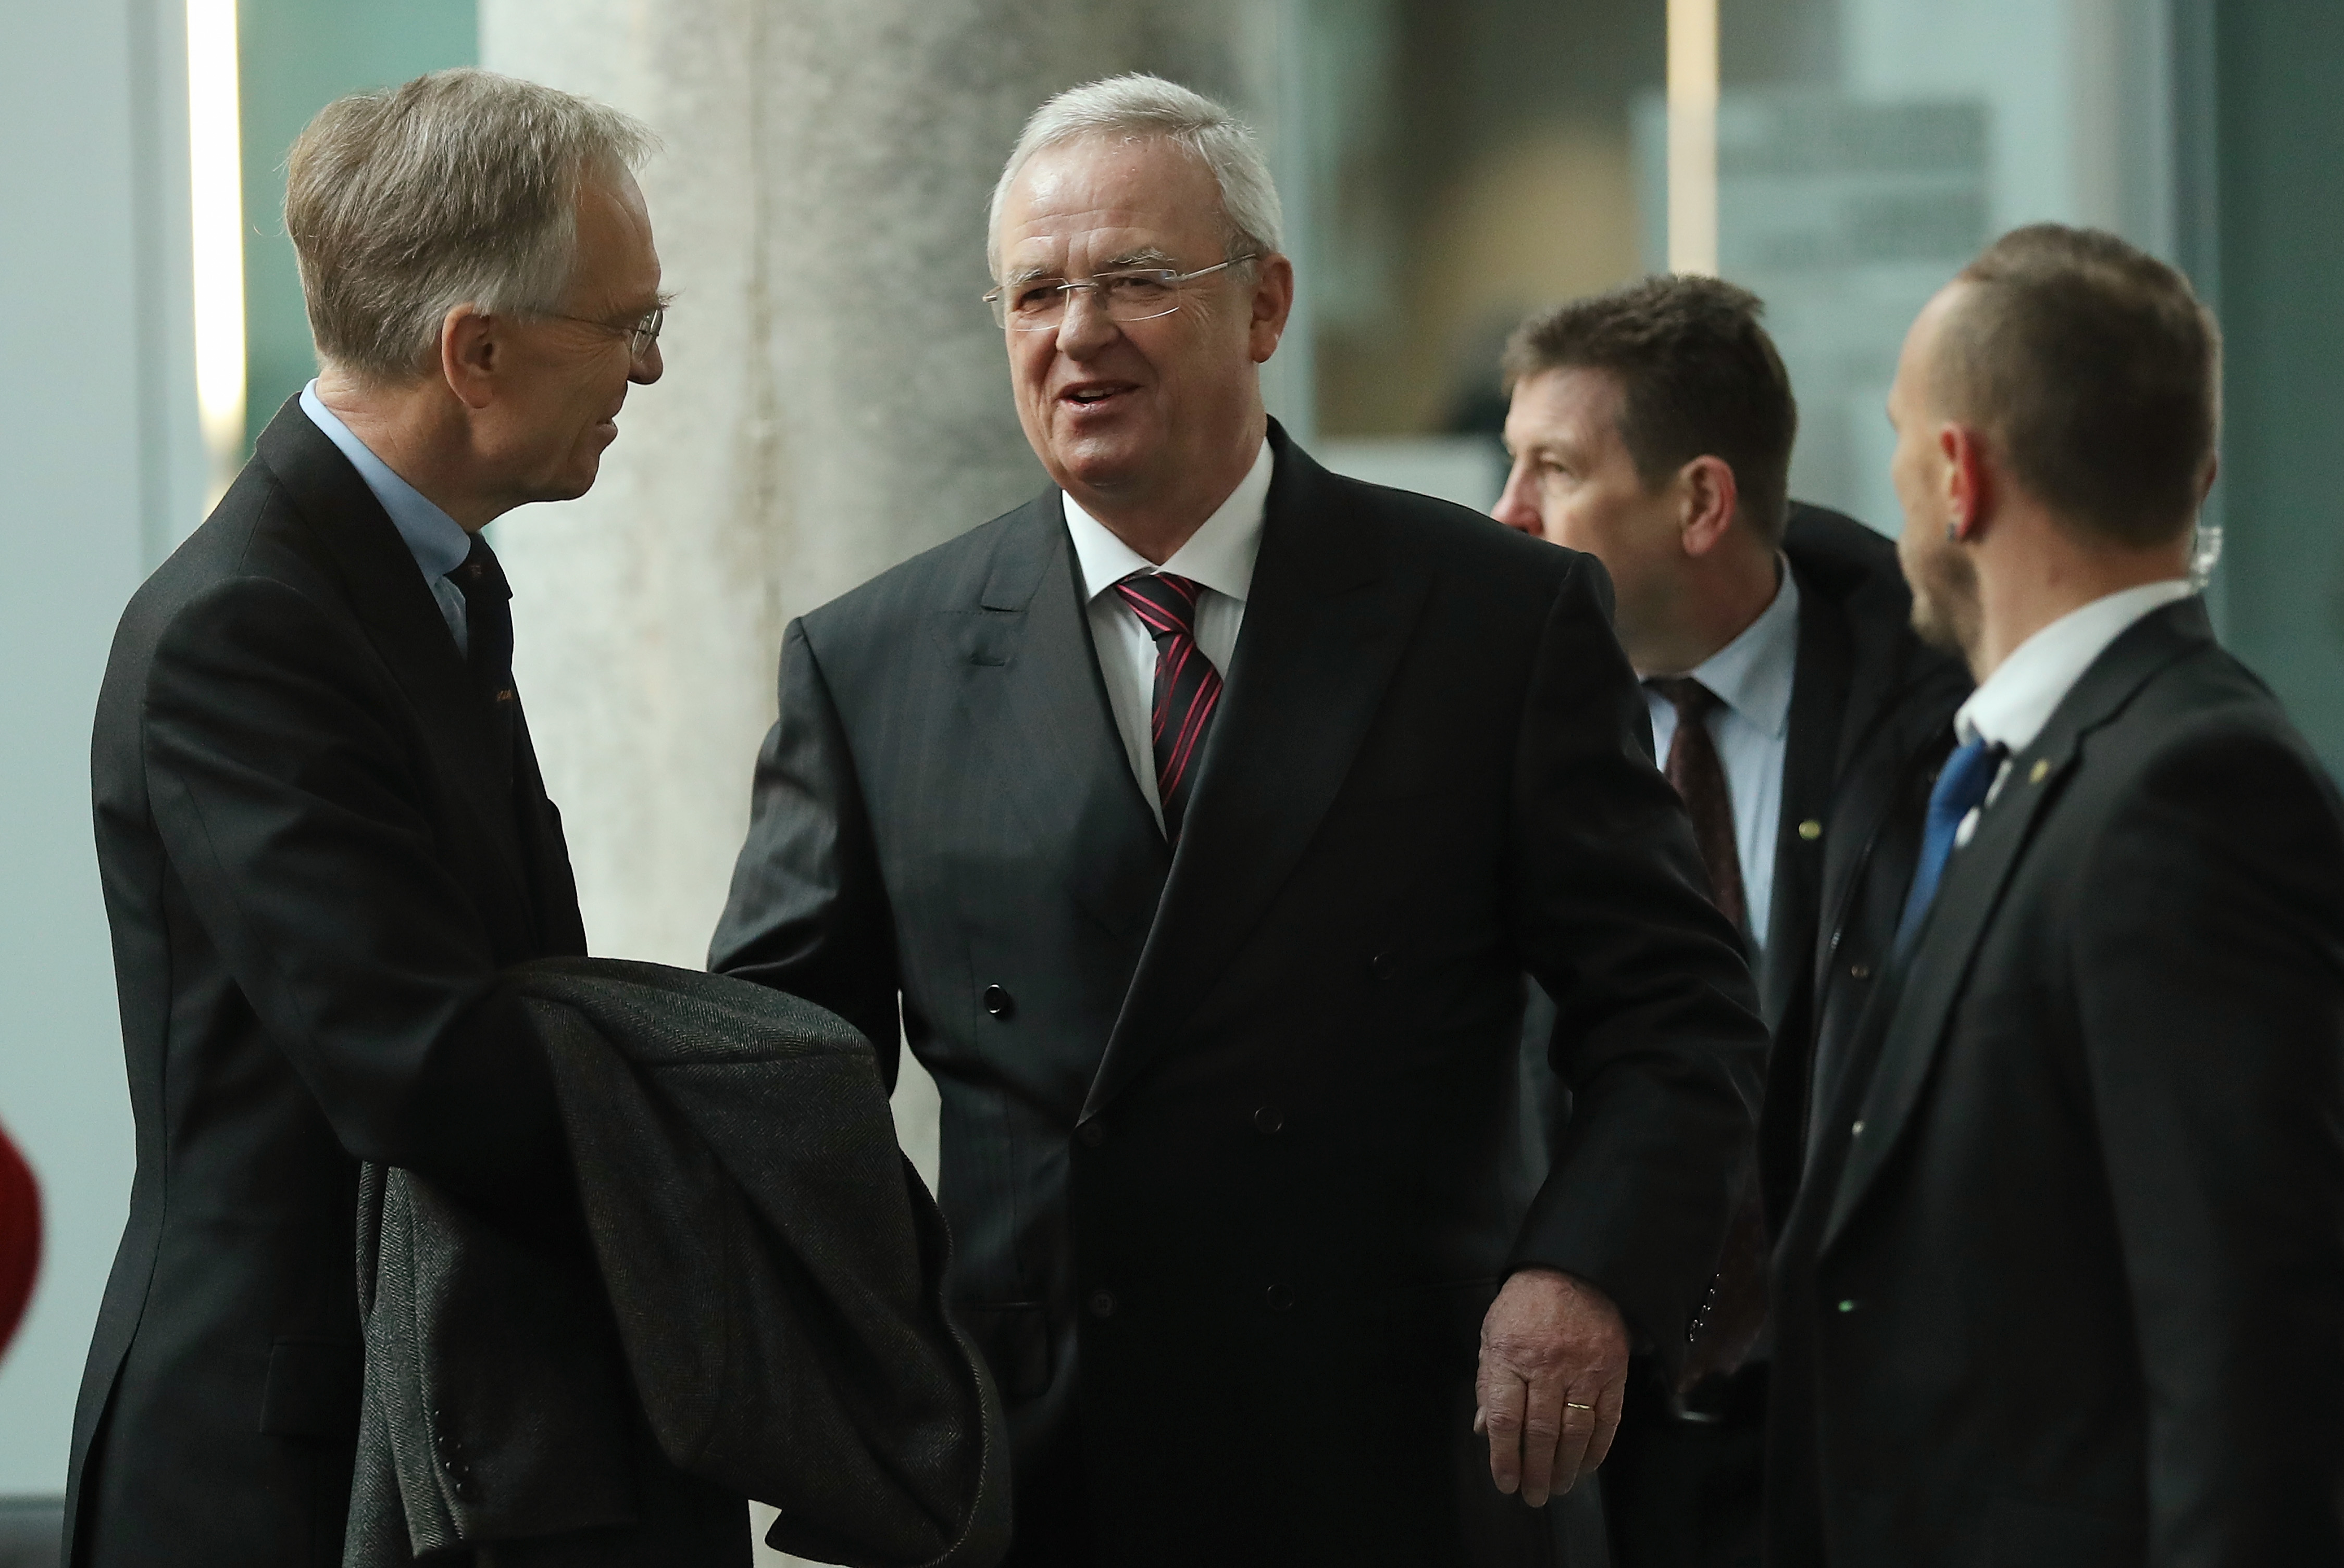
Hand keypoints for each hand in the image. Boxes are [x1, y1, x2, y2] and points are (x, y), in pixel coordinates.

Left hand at [1474, 1267, 1628, 1506]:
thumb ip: (1486, 1383)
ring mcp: (1583, 1370)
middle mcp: (1547, 1367)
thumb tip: (1482, 1430)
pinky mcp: (1612, 1372)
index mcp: (1510, 1357)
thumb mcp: (1492, 1334)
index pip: (1504, 1419)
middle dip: (1535, 1472)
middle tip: (1533, 1497)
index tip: (1505, 1483)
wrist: (1574, 1270)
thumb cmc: (1527, 1304)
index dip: (1503, 1458)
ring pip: (1574, 1433)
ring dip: (1565, 1468)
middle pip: (1539, 1433)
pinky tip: (1588, 1466)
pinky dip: (1598, 1449)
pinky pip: (1607, 1420)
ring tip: (1558, 1488)